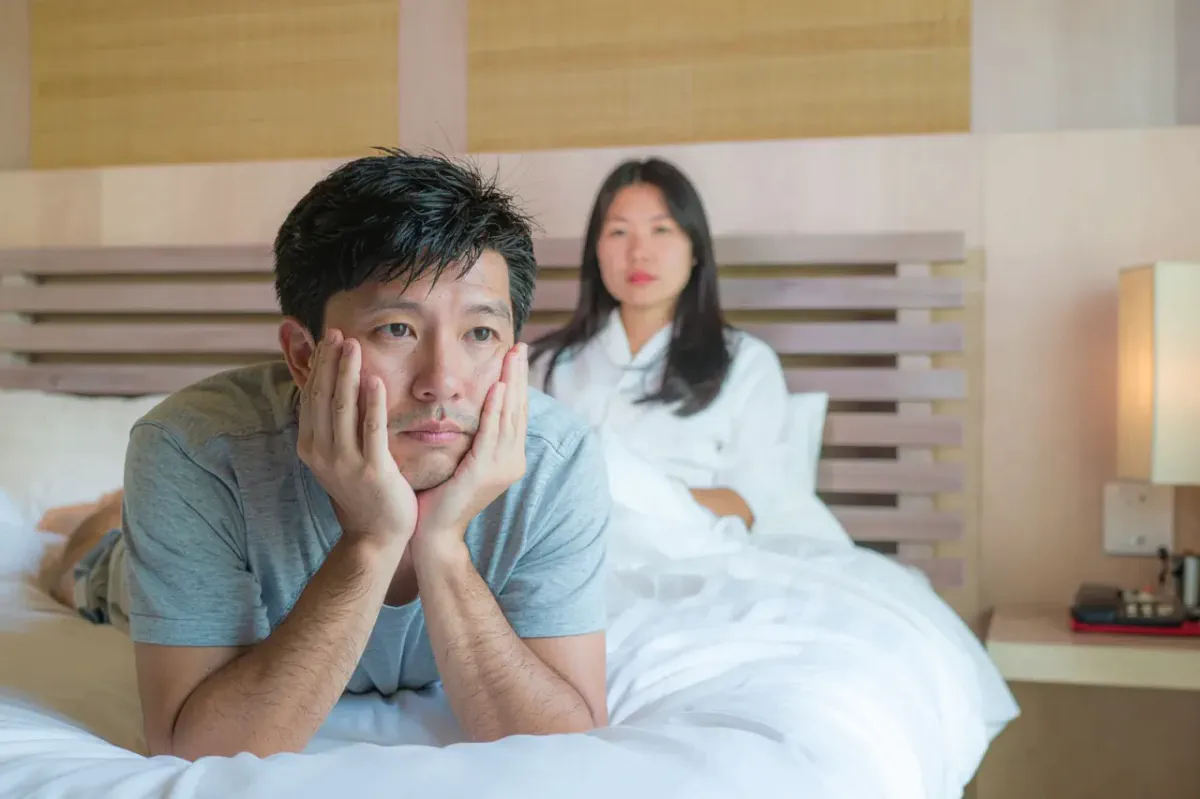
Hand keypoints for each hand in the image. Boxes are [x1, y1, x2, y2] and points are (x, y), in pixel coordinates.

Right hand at [297, 328, 417, 554]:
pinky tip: (375, 379)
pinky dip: (371, 402)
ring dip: (347, 373)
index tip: (327, 340)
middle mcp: (322, 452)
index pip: (311, 397)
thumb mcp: (337, 457)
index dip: (318, 366)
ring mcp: (345, 462)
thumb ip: (333, 426)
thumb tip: (333, 389)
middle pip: (323, 396)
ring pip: (342, 407)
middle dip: (330, 362)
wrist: (375, 535)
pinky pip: (371, 429)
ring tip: (353, 345)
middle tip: (338, 332)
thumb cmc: (361, 492)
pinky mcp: (372, 470)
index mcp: (310, 446)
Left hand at [412, 343, 528, 555]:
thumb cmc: (441, 499)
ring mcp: (501, 468)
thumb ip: (472, 438)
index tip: (515, 355)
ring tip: (511, 357)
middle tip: (519, 346)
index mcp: (508, 458)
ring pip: (509, 417)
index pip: (515, 412)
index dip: (517, 383)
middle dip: (518, 376)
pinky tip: (497, 389)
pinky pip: (491, 434)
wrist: (434, 534)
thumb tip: (468, 409)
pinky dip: (495, 410)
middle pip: (517, 410)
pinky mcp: (484, 472)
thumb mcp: (462, 462)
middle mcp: (511, 461)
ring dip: (511, 384)